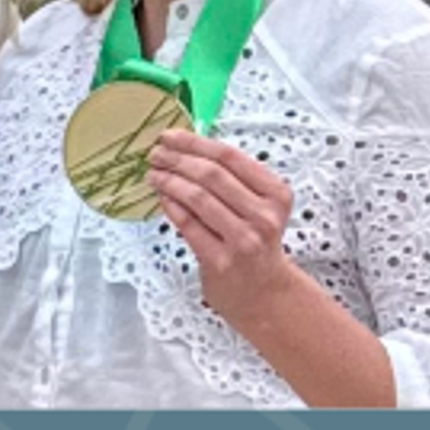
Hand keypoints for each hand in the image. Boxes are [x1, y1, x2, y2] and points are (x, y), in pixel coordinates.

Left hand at [147, 128, 296, 323]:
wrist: (265, 293)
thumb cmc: (256, 244)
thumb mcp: (259, 207)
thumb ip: (233, 180)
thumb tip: (187, 149)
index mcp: (275, 194)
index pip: (230, 157)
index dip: (195, 142)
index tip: (170, 136)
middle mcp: (263, 215)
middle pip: (211, 174)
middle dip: (177, 159)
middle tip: (156, 154)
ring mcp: (243, 240)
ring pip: (197, 198)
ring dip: (169, 181)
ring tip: (154, 174)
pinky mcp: (220, 261)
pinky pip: (188, 225)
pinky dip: (171, 206)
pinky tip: (162, 197)